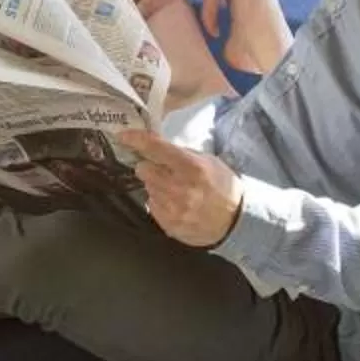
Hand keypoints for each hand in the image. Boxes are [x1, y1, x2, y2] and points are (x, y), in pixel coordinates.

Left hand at [119, 130, 243, 246]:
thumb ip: (180, 153)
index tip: (123, 135)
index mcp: (191, 167)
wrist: (235, 221)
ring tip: (176, 190)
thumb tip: (155, 145)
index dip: (136, 139)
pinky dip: (160, 203)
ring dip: (156, 186)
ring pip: (147, 188)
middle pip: (143, 170)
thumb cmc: (222, 186)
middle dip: (150, 166)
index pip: (155, 148)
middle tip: (163, 169)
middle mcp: (179, 188)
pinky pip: (152, 207)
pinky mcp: (169, 225)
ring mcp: (173, 209)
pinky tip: (177, 204)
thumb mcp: (208, 161)